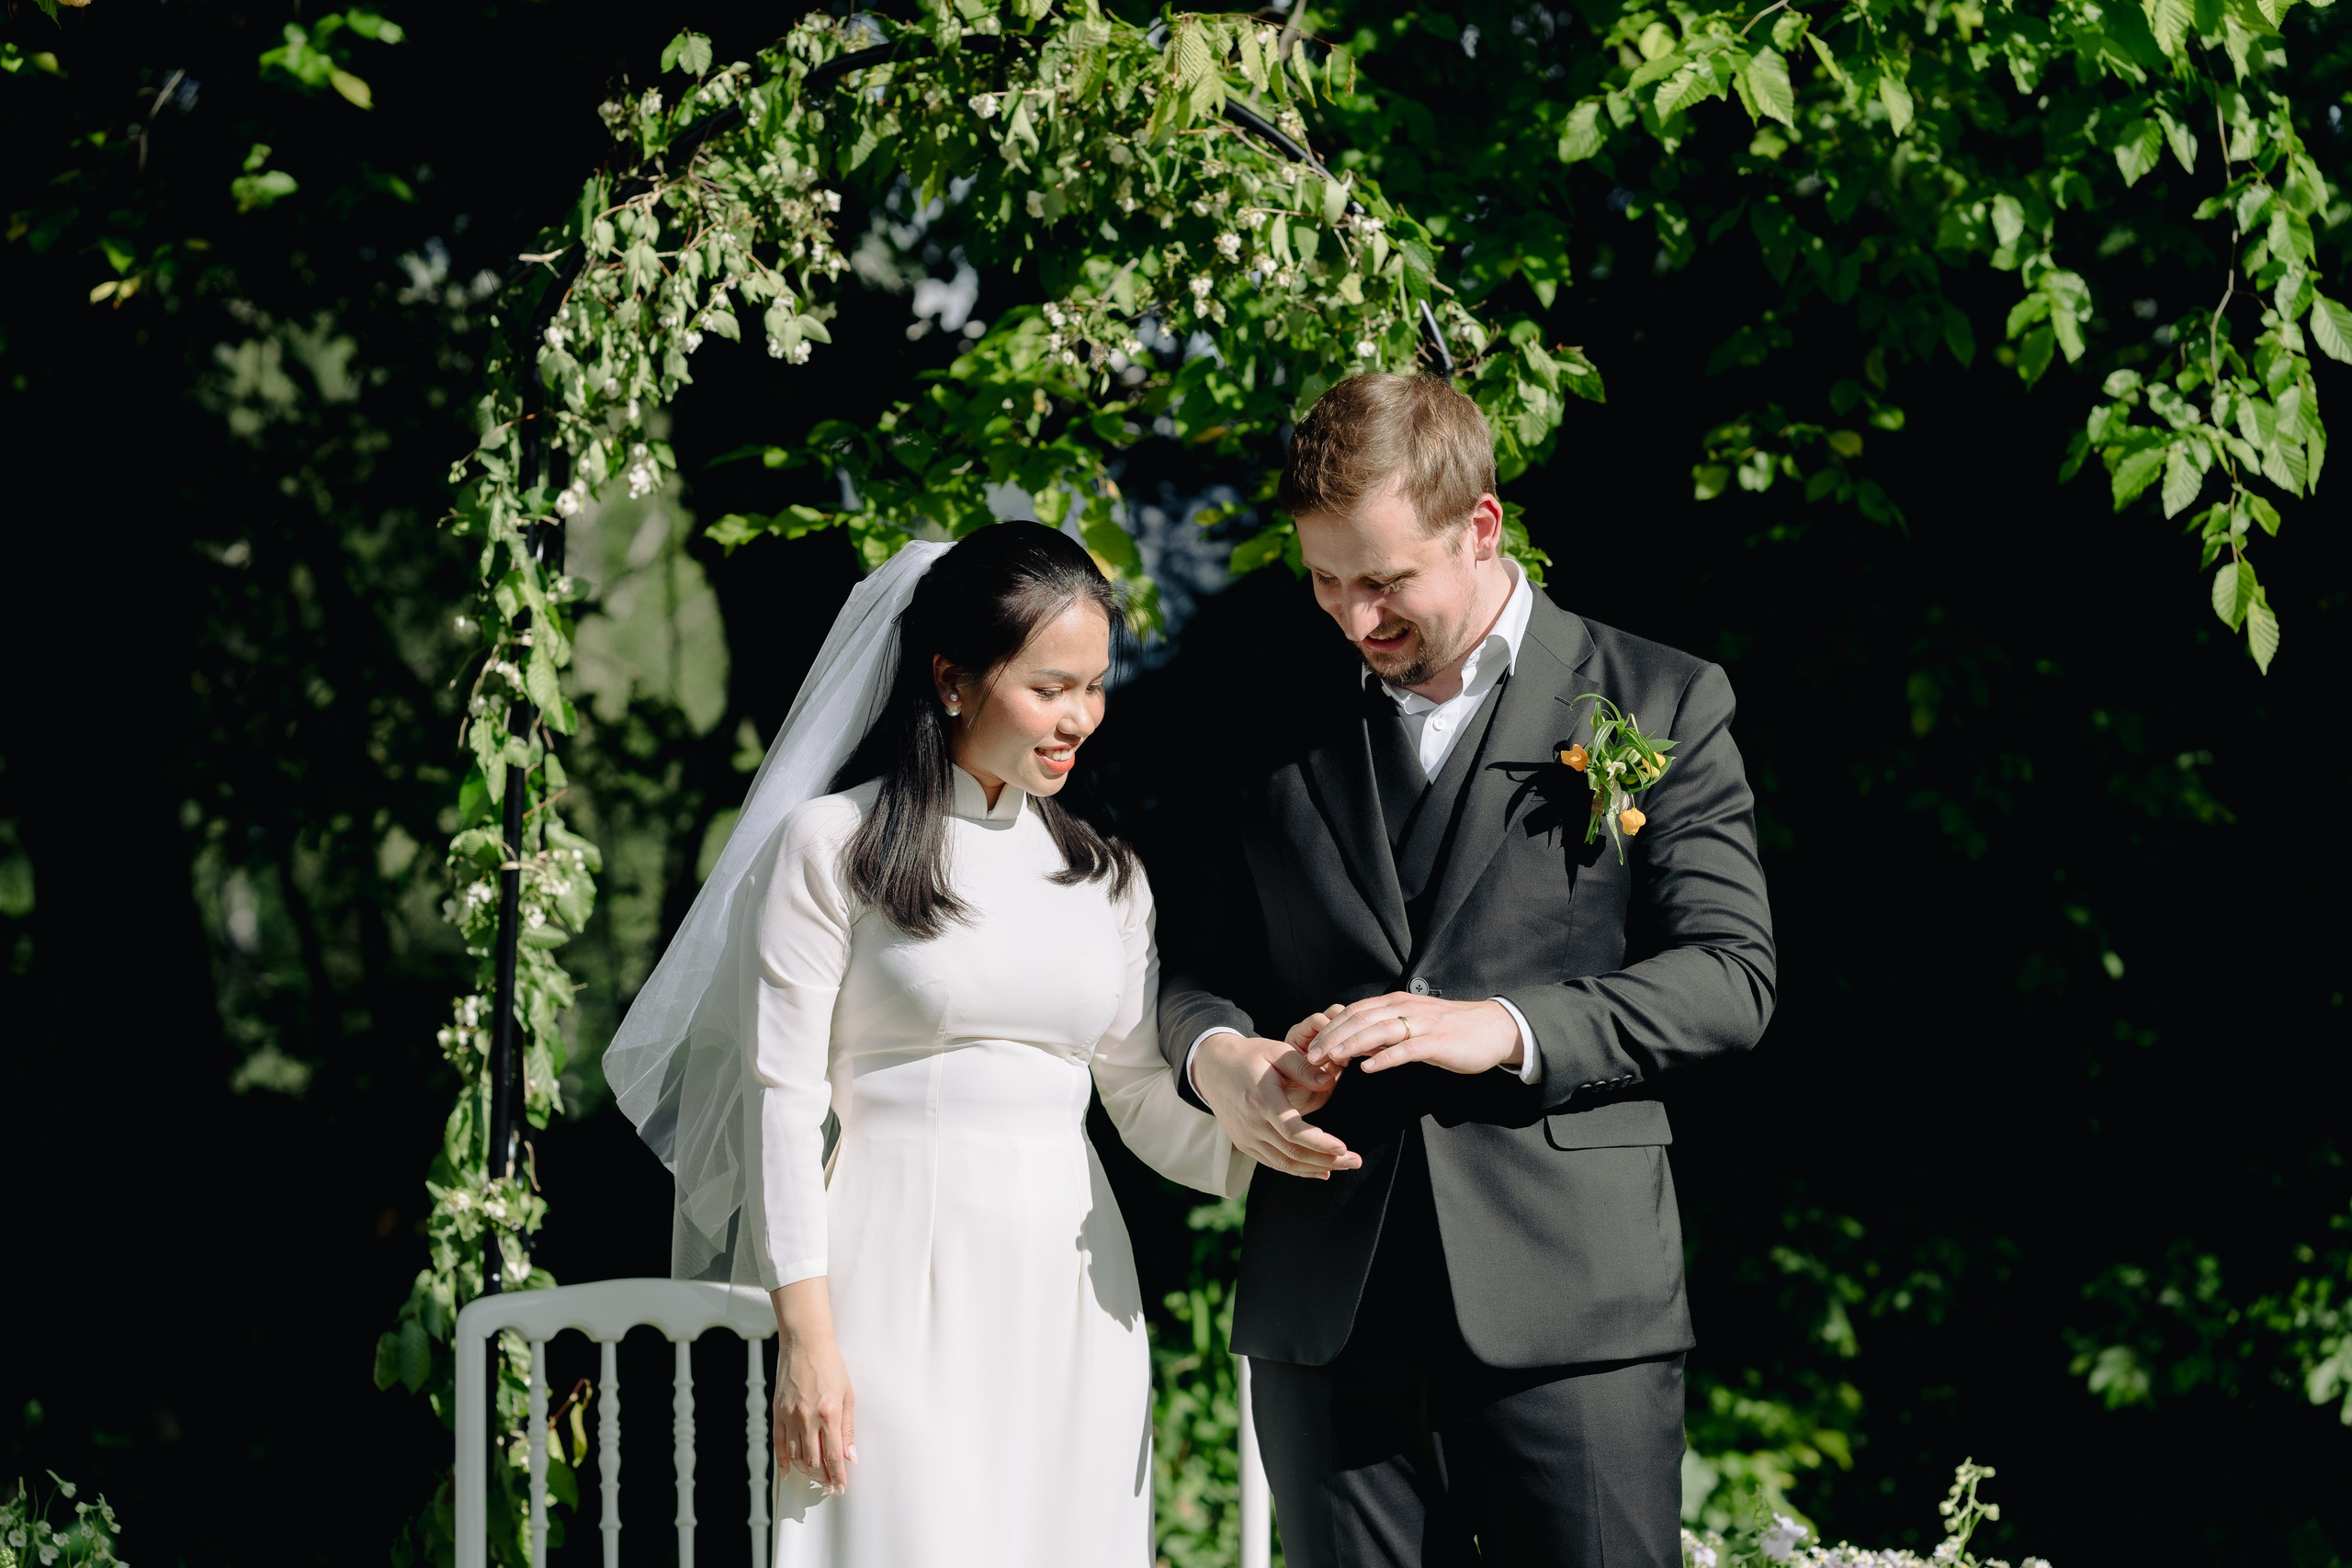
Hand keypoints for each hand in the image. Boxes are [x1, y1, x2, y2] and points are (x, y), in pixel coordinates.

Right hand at [770, 1278, 855, 1494]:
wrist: (805, 1344)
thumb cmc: (830, 1366)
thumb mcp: (848, 1395)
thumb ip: (848, 1428)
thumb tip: (850, 1455)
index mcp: (829, 1413)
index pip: (833, 1455)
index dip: (837, 1475)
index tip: (841, 1486)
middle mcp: (808, 1417)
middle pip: (813, 1461)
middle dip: (822, 1478)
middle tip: (829, 1486)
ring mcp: (790, 1416)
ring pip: (795, 1456)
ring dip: (805, 1472)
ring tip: (815, 1478)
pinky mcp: (778, 1412)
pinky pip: (779, 1444)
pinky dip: (783, 1461)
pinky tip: (789, 1472)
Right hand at [1193, 1030, 1361, 1178]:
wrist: (1212, 1068)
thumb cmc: (1249, 1056)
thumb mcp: (1276, 1051)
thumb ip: (1303, 1067)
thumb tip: (1330, 1082)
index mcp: (1262, 1099)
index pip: (1293, 1130)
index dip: (1319, 1143)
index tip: (1344, 1147)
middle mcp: (1252, 1123)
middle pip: (1292, 1151)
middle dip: (1328, 1159)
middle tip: (1356, 1161)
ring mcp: (1246, 1137)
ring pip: (1284, 1163)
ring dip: (1316, 1168)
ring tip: (1344, 1166)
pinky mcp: (1244, 1144)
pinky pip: (1274, 1163)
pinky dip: (1298, 1170)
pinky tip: (1320, 1170)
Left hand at [1304, 993, 1524, 1076]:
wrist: (1492, 1028)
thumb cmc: (1450, 1029)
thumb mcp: (1414, 1025)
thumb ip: (1386, 1032)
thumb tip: (1358, 1046)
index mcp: (1397, 1003)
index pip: (1355, 1011)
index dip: (1331, 1027)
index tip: (1311, 1045)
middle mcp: (1406, 1008)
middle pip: (1360, 1018)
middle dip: (1332, 1036)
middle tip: (1311, 1055)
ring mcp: (1422, 1024)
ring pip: (1379, 1030)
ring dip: (1352, 1044)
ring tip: (1332, 1059)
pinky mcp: (1437, 1042)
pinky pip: (1407, 1049)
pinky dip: (1386, 1058)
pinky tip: (1368, 1068)